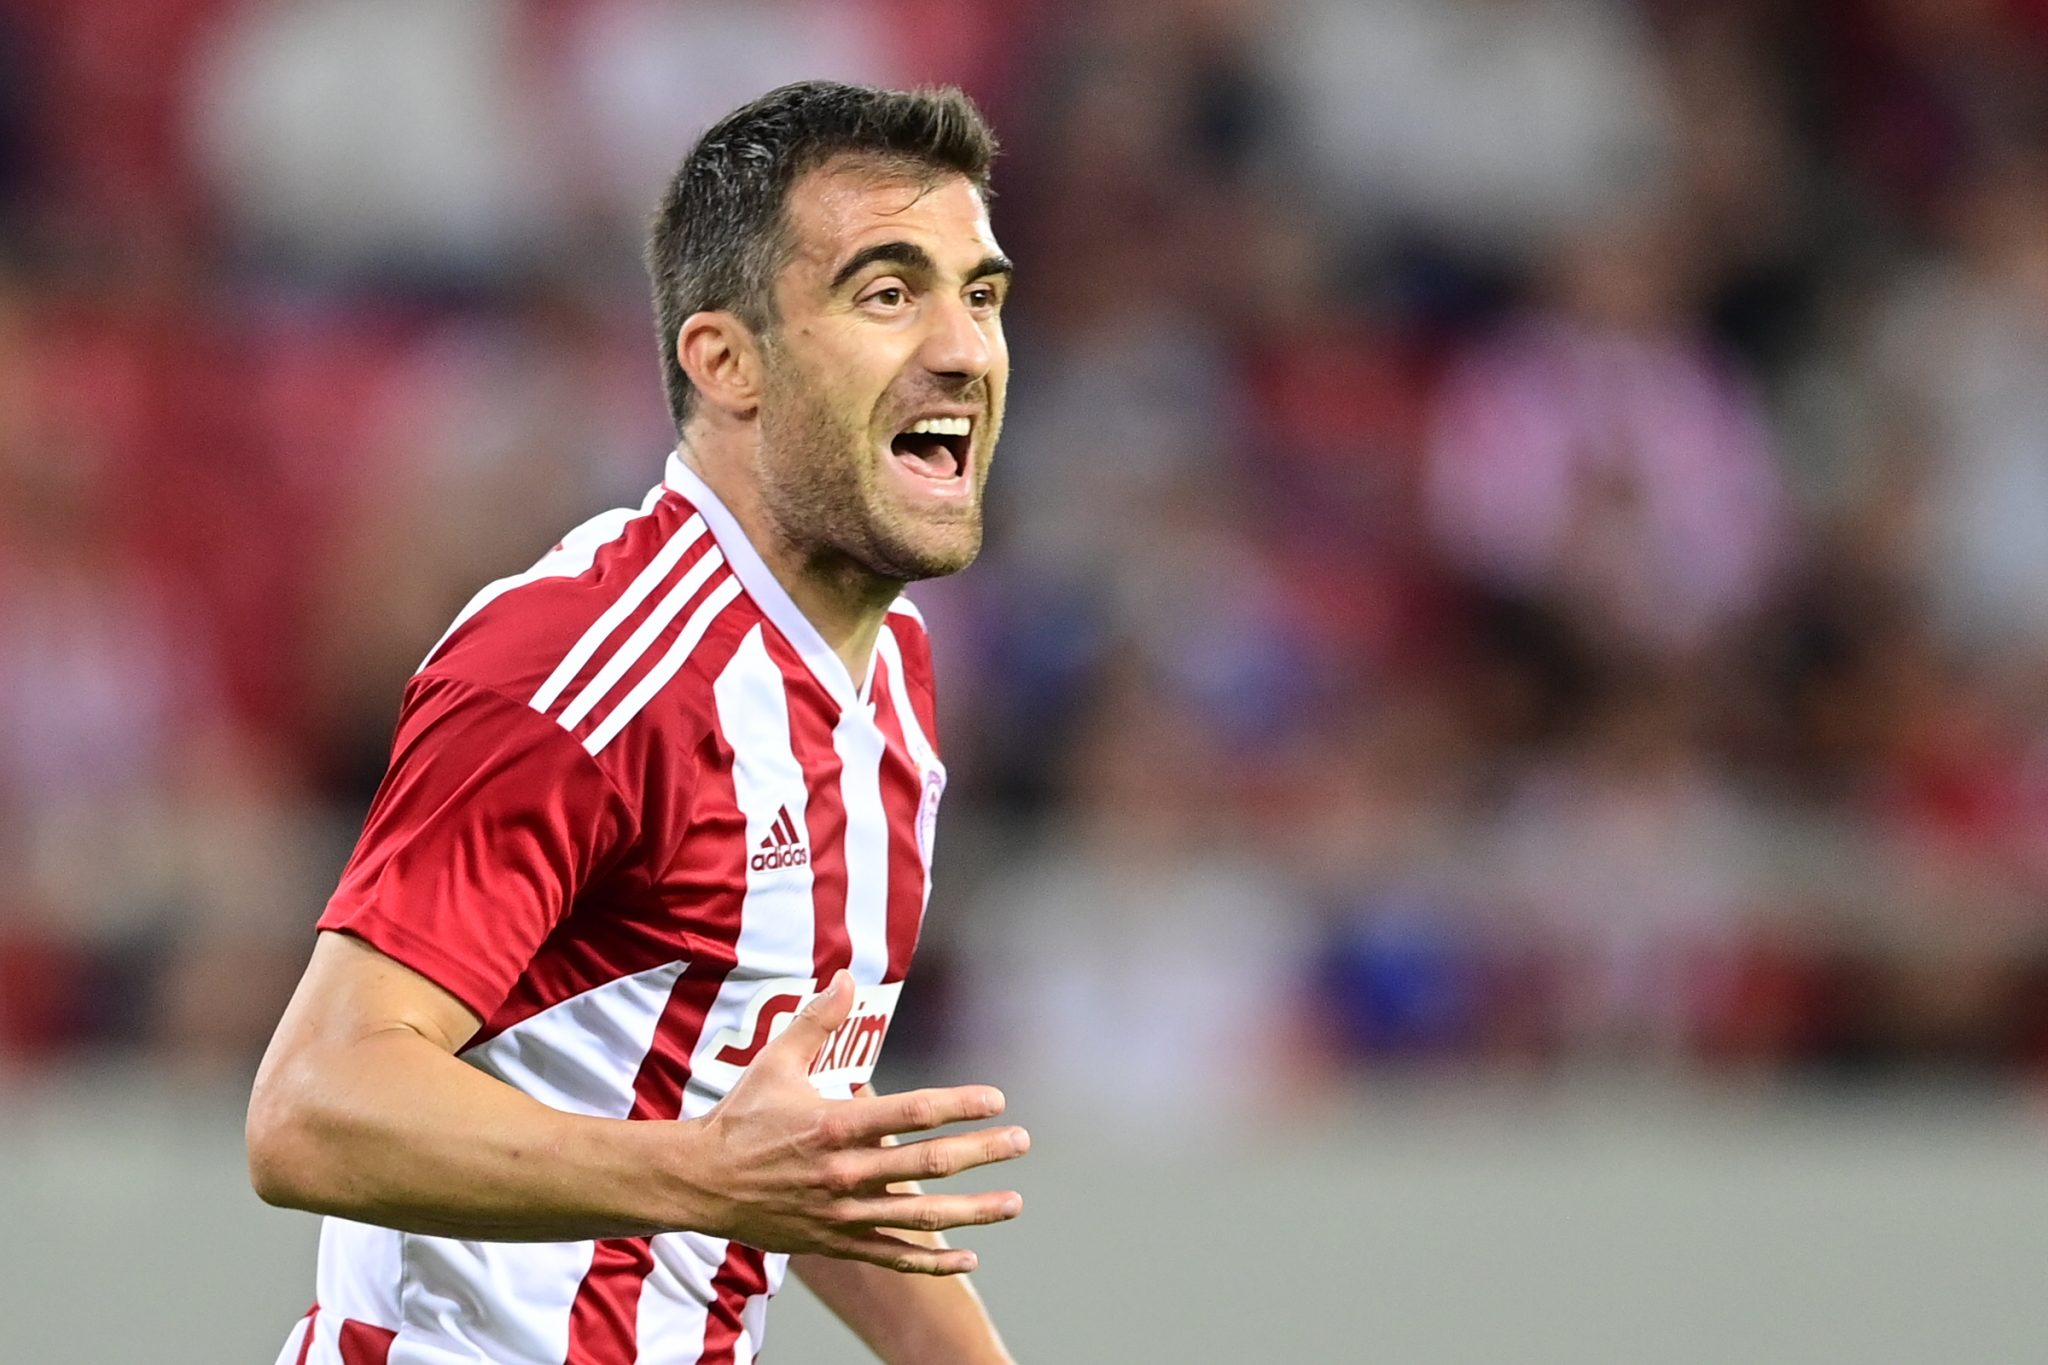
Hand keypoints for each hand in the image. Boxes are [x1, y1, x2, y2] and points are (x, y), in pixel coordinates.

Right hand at [671, 970, 1027, 1274]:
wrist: (700, 1183)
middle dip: (981, 1152)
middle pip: (927, 1164)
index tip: (996, 1101)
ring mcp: (842, 1212)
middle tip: (1021, 1141)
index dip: (959, 1105)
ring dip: (973, 1211)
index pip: (912, 1112)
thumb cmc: (741, 1118)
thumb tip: (846, 977)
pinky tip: (969, 1257)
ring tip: (1014, 1202)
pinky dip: (932, 1261)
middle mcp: (844, 1171)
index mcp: (834, 1124)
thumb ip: (817, 1020)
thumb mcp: (776, 1061)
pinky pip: (892, 1254)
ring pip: (919, 1216)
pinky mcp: (835, 1241)